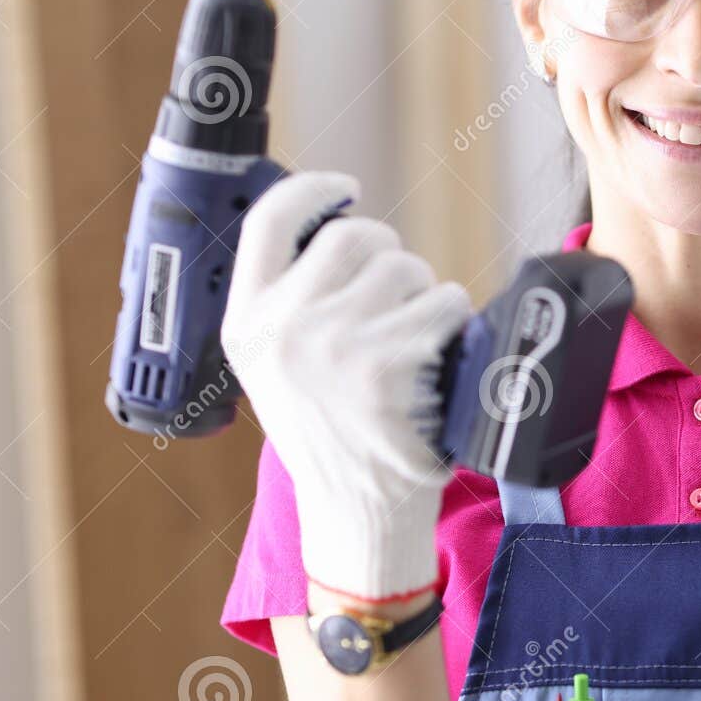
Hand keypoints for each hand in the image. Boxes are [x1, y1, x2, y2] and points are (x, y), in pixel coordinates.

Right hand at [220, 170, 472, 602]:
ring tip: (414, 341)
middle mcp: (283, 329)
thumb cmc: (332, 433)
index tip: (346, 189)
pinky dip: (453, 320)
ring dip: (424, 293)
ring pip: (406, 267)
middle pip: (355, 236)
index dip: (311, 190)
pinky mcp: (387, 364)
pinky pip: (443, 302)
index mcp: (246, 325)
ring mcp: (334, 345)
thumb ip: (290, 301)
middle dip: (389, 256)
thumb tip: (336, 222)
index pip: (268, 223)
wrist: (359, 512)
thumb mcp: (278, 367)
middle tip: (398, 300)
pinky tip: (439, 358)